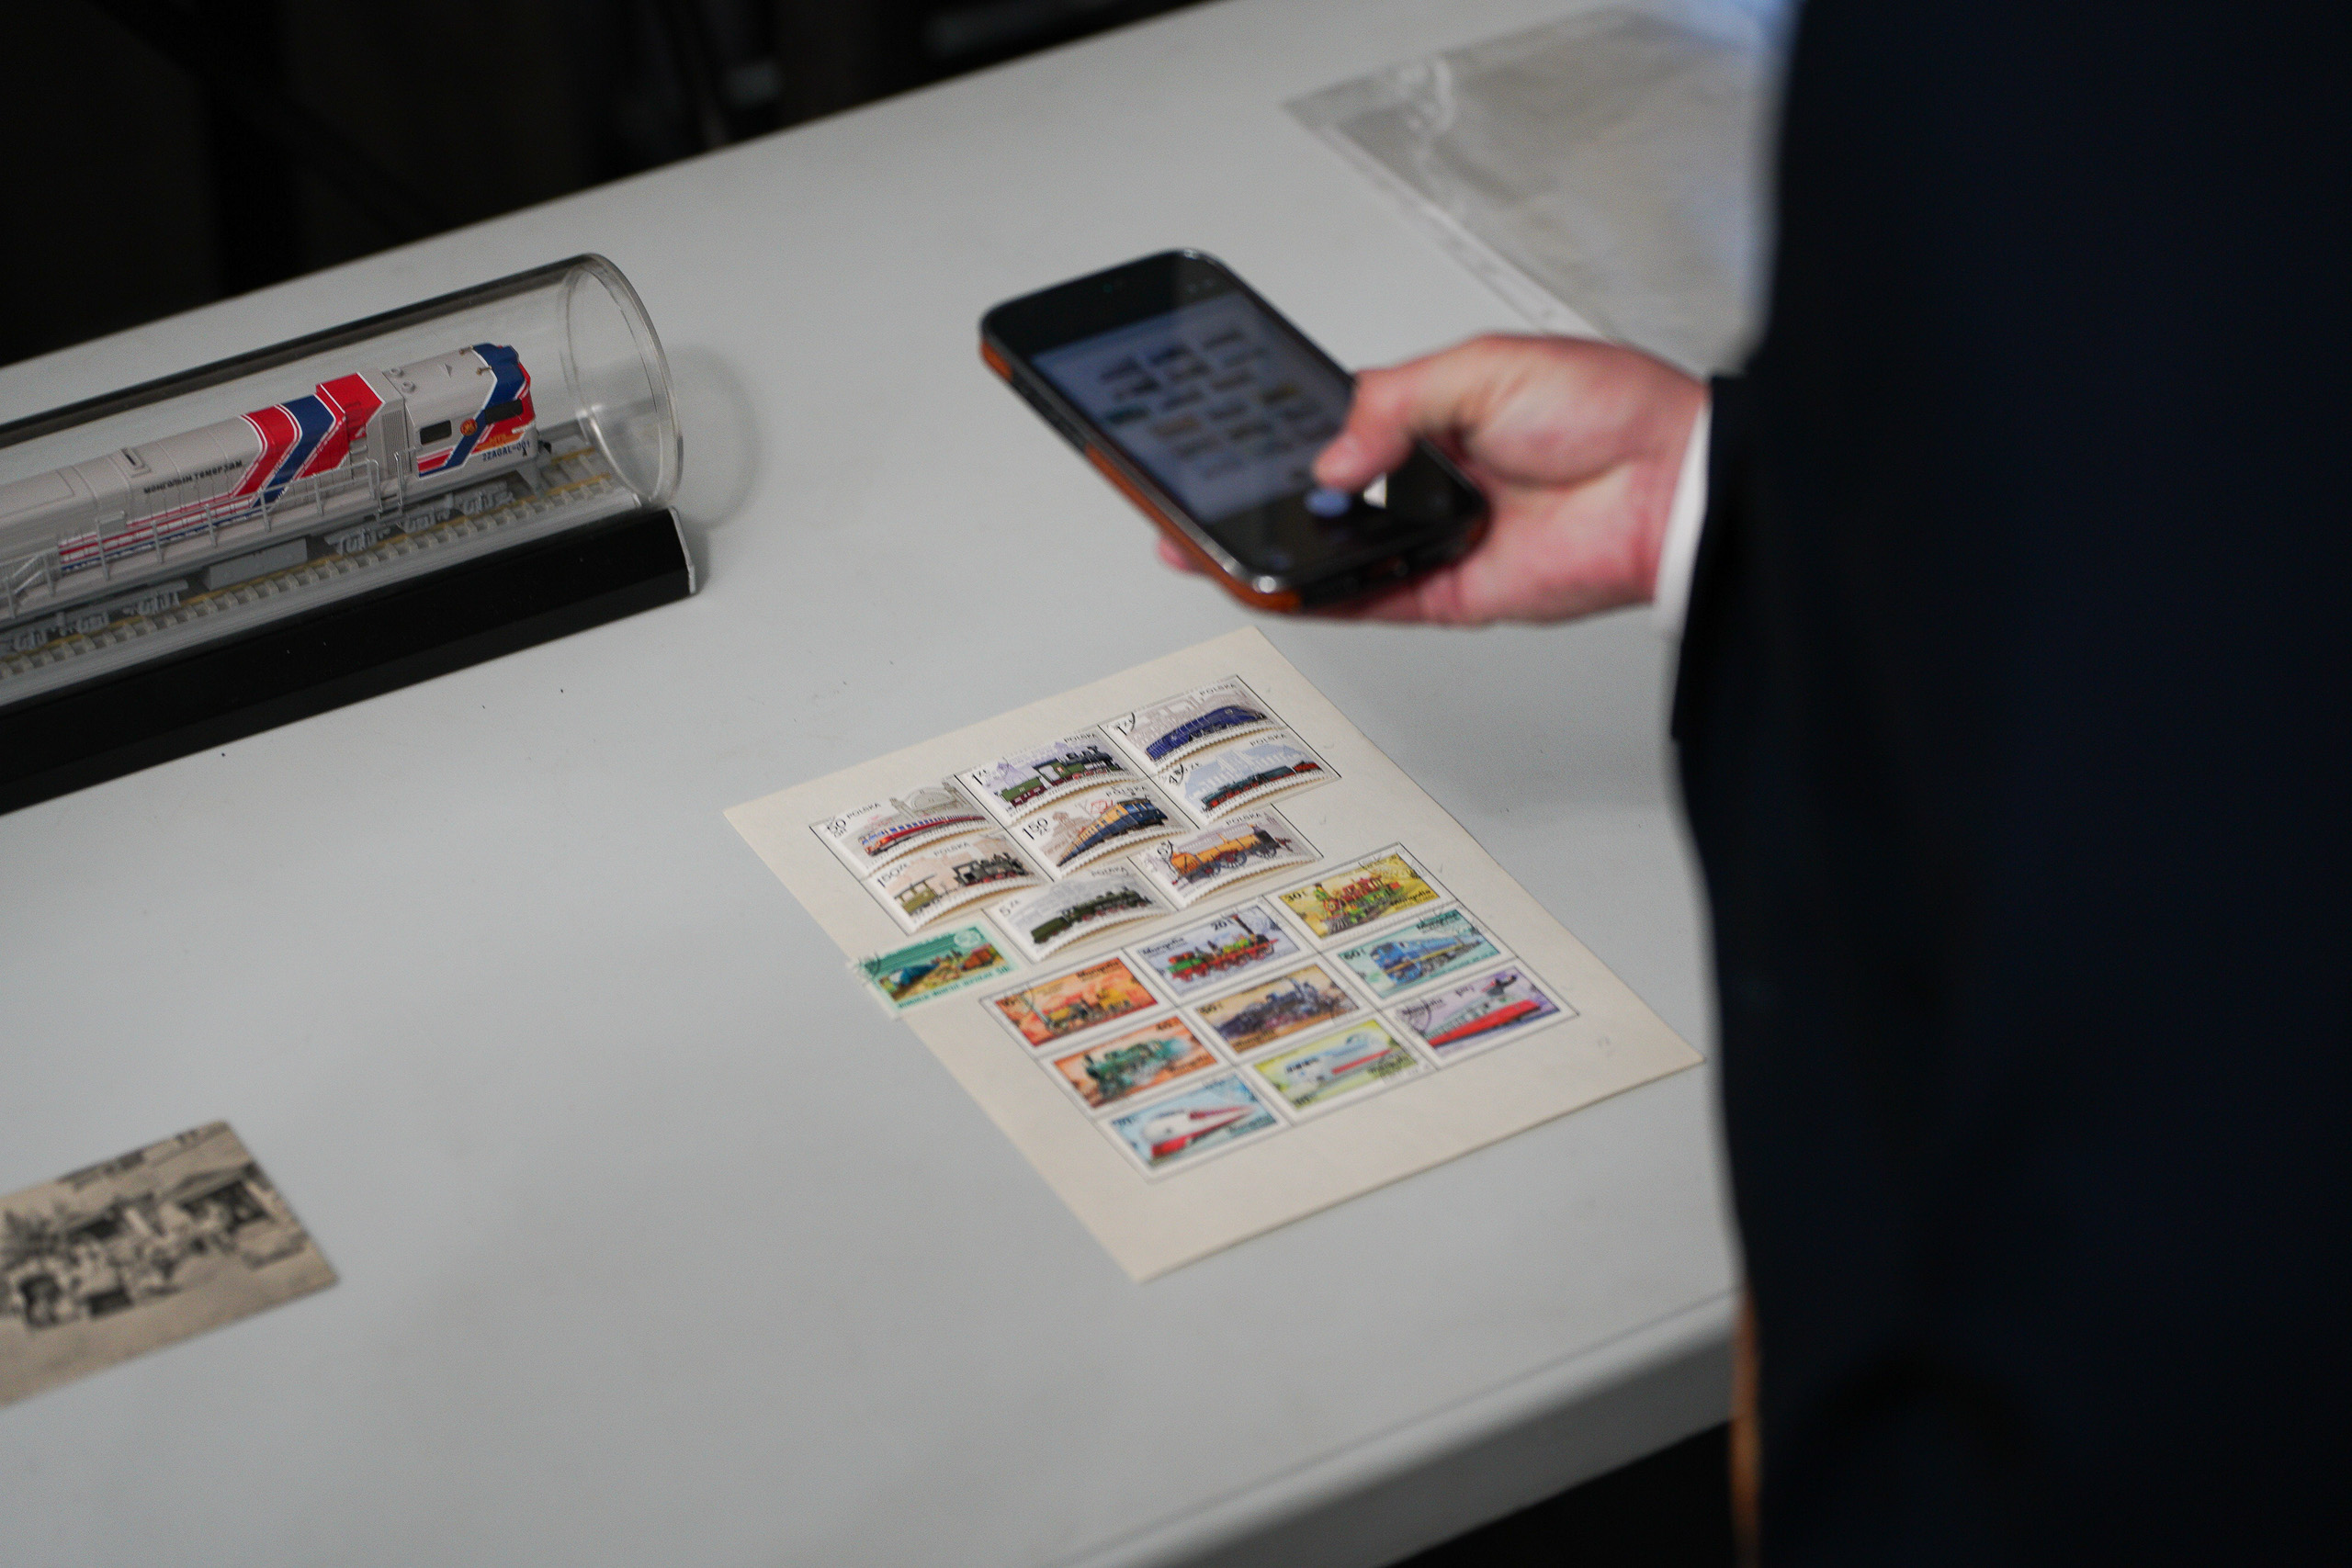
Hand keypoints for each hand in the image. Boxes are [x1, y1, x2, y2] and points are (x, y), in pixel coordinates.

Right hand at [1156, 334, 1705, 624]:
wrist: (1674, 480)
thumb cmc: (1609, 407)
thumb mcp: (1483, 367)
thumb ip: (1391, 406)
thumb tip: (1329, 464)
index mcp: (1431, 415)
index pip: (1328, 431)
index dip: (1272, 439)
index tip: (1213, 438)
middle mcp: (1425, 481)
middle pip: (1317, 502)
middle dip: (1252, 502)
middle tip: (1189, 500)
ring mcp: (1433, 540)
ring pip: (1331, 559)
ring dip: (1271, 554)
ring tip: (1210, 545)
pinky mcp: (1451, 594)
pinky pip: (1369, 603)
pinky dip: (1319, 600)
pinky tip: (1273, 586)